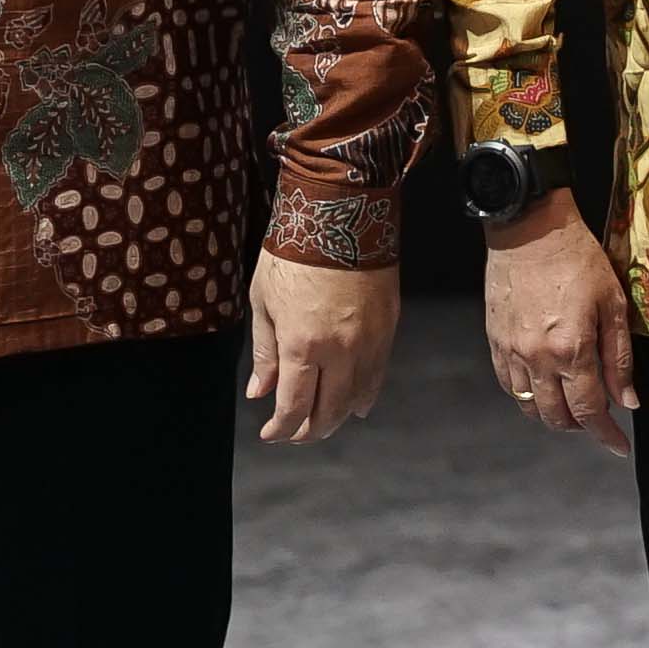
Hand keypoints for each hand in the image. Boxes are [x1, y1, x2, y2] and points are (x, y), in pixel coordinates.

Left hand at [243, 254, 398, 443]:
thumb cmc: (294, 252)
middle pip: (329, 412)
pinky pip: (377, 375)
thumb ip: (265, 353)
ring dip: (337, 416)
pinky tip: (355, 403)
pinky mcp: (388, 328)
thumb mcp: (264, 303)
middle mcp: (340, 351)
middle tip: (293, 433)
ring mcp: (369, 341)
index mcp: (302, 345)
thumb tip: (259, 392)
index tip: (270, 434)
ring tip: (321, 420)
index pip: (294, 407)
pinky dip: (364, 395)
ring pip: (357, 398)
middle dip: (308, 431)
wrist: (341, 213)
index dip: (281, 429)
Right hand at [482, 194, 637, 453]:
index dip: (606, 435)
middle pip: (557, 417)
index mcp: (572, 350)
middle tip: (598, 421)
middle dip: (581, 428)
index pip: (590, 411)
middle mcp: (537, 358)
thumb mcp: (613, 303)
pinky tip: (542, 386)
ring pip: (530, 406)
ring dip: (553, 415)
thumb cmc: (578, 258)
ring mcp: (511, 351)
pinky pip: (508, 384)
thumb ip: (619, 358)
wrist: (529, 227)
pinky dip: (527, 395)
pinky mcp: (494, 340)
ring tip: (571, 404)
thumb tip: (628, 401)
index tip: (619, 446)